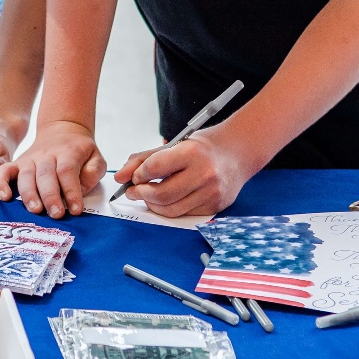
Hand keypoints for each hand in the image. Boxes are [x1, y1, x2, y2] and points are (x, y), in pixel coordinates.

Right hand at [0, 119, 103, 217]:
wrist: (62, 129)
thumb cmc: (79, 150)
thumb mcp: (95, 156)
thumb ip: (93, 171)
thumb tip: (82, 188)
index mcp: (68, 152)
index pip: (67, 171)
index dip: (71, 191)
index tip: (76, 209)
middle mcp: (46, 155)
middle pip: (46, 175)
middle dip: (51, 196)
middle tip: (57, 214)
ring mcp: (30, 159)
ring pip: (26, 176)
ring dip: (30, 194)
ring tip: (36, 210)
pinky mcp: (17, 164)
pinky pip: (4, 171)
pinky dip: (0, 183)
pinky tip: (4, 196)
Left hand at [112, 129, 253, 218]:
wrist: (238, 152)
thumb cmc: (204, 146)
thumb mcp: (176, 144)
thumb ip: (145, 158)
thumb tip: (120, 176)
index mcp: (193, 152)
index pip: (155, 167)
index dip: (138, 174)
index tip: (133, 176)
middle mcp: (205, 174)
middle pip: (162, 194)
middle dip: (141, 194)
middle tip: (133, 191)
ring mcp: (212, 193)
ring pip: (171, 209)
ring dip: (152, 205)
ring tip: (147, 196)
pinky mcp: (216, 206)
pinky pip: (185, 214)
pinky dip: (170, 209)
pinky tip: (167, 200)